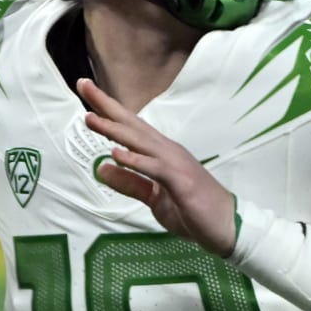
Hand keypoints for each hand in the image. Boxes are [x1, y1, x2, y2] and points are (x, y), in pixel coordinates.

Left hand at [78, 78, 237, 255]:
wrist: (227, 226)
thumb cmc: (193, 210)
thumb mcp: (153, 198)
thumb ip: (130, 183)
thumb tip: (102, 168)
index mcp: (161, 154)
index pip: (130, 128)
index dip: (108, 110)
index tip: (87, 91)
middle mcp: (167, 151)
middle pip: (132, 125)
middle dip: (107, 106)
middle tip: (83, 85)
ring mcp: (176, 164)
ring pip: (140, 142)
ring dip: (115, 129)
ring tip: (91, 119)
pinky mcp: (181, 181)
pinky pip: (155, 168)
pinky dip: (135, 160)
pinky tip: (117, 153)